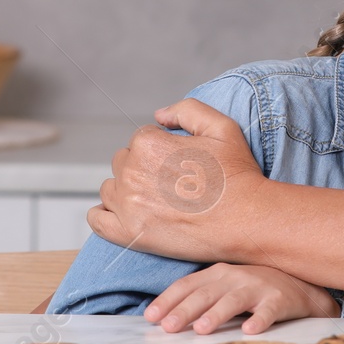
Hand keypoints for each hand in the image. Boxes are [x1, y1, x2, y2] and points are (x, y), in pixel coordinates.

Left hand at [87, 99, 270, 261]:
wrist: (246, 219)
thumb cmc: (237, 174)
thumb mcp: (221, 126)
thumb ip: (187, 110)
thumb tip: (158, 115)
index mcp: (148, 144)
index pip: (141, 139)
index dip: (163, 150)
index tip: (181, 164)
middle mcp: (132, 172)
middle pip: (124, 162)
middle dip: (143, 168)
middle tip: (173, 183)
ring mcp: (128, 204)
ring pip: (111, 188)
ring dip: (127, 190)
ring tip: (157, 200)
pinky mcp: (128, 233)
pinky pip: (97, 220)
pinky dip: (104, 215)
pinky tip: (123, 213)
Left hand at [144, 263, 340, 334]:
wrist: (301, 286)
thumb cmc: (256, 289)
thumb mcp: (227, 287)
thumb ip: (202, 298)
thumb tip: (166, 319)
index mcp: (218, 274)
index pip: (187, 285)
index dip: (168, 300)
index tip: (150, 317)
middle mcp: (236, 277)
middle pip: (205, 294)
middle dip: (185, 310)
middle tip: (168, 327)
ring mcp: (259, 287)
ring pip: (234, 300)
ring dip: (217, 314)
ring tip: (202, 329)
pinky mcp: (280, 300)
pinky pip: (269, 310)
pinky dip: (259, 319)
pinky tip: (250, 330)